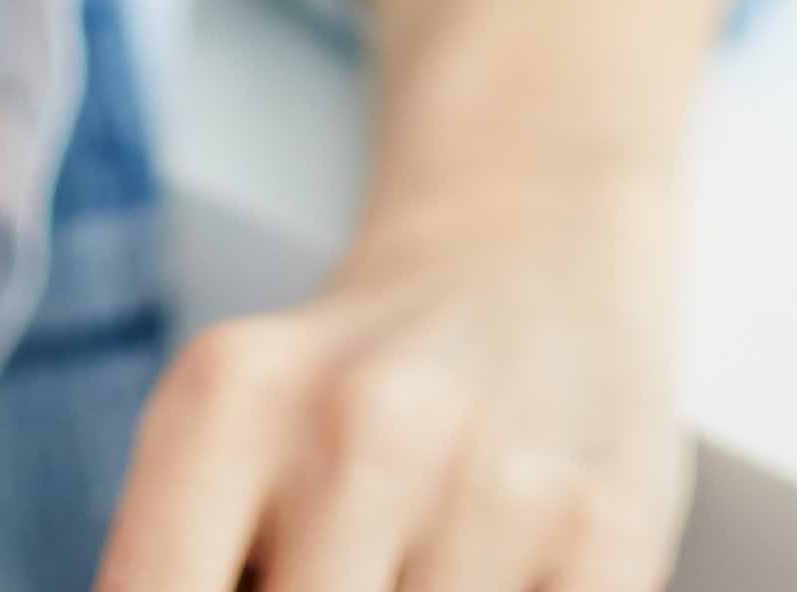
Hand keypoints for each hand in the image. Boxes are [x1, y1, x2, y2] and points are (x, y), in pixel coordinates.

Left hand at [98, 161, 693, 591]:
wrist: (533, 238)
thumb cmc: (355, 379)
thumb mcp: (227, 432)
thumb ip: (184, 560)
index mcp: (227, 401)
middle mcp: (361, 427)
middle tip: (333, 570)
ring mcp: (496, 483)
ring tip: (401, 565)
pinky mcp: (612, 530)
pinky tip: (490, 573)